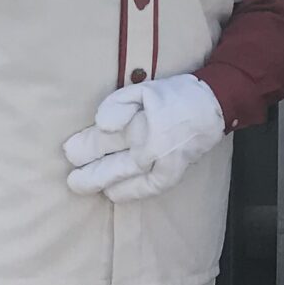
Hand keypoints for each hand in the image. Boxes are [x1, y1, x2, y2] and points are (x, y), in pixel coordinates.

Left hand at [62, 74, 227, 201]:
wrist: (214, 103)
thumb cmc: (175, 95)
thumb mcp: (144, 89)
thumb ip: (119, 103)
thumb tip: (102, 124)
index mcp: (141, 123)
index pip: (105, 138)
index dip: (85, 146)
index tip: (69, 152)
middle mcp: (151, 146)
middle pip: (114, 163)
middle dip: (90, 173)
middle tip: (72, 181)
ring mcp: (164, 161)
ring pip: (129, 177)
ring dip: (105, 184)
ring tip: (86, 188)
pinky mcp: (176, 170)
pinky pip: (152, 186)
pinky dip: (133, 192)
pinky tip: (116, 195)